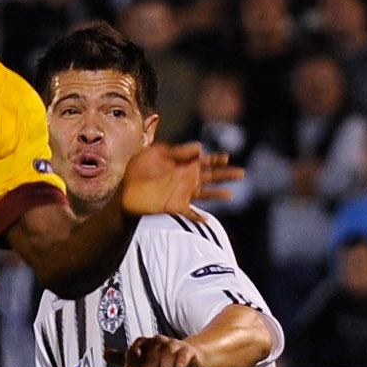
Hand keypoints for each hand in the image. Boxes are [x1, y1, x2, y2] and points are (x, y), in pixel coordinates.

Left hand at [117, 141, 233, 218]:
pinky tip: (205, 219)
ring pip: (205, 193)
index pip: (204, 161)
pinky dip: (198, 217)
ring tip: (230, 195)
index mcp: (182, 164)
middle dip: (226, 174)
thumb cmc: (138, 169)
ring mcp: (181, 193)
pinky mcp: (174, 206)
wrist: (124, 190)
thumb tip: (201, 147)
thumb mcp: (157, 153)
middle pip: (211, 176)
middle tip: (241, 173)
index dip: (216, 159)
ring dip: (217, 194)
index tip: (226, 157)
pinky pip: (190, 213)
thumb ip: (178, 151)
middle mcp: (185, 178)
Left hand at [124, 332, 201, 366]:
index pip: (134, 352)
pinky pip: (185, 353)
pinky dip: (182, 359)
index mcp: (145, 344)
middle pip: (150, 356)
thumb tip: (104, 354)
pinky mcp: (189, 351)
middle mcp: (158, 342)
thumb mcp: (143, 360)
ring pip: (167, 354)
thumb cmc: (163, 359)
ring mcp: (174, 345)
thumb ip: (124, 359)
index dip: (130, 366)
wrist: (191, 355)